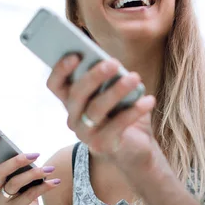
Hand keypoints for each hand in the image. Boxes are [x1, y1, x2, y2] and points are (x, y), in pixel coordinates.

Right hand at [0, 135, 60, 204]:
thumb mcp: (18, 178)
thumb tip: (27, 154)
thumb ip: (17, 167)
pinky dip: (44, 186)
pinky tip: (55, 181)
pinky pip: (29, 195)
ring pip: (15, 183)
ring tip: (50, 168)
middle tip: (36, 154)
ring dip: (35, 173)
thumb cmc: (24, 193)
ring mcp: (1, 202)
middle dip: (17, 160)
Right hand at [46, 55, 159, 173]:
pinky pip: (117, 125)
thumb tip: (111, 61)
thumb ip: (109, 77)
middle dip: (94, 76)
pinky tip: (149, 100)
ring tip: (135, 77)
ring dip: (116, 91)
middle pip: (77, 94)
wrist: (134, 149)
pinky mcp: (102, 146)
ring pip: (96, 109)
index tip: (76, 55)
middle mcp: (73, 117)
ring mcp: (85, 134)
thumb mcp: (114, 91)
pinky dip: (134, 111)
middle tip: (114, 63)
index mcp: (71, 100)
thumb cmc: (122, 112)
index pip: (55, 84)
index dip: (60, 69)